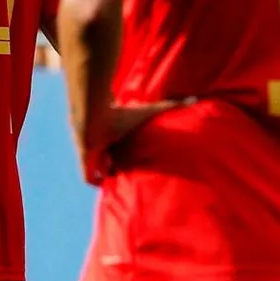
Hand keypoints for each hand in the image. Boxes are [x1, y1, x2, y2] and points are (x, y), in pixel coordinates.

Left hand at [74, 99, 189, 182]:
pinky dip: (97, 181)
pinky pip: (89, 178)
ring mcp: (92, 153)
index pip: (121, 144)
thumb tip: (194, 99)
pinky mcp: (85, 162)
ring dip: (108, 173)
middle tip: (133, 173)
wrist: (94, 118)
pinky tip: (108, 181)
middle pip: (110, 157)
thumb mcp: (149, 111)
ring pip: (98, 168)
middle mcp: (104, 143)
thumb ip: (170, 106)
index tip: (140, 158)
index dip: (128, 151)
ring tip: (123, 180)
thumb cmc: (121, 114)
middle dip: (118, 164)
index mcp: (116, 133)